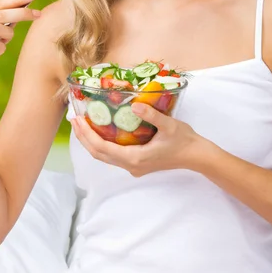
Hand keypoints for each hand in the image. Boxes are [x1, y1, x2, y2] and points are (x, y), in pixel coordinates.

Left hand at [71, 102, 204, 176]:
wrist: (196, 156)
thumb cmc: (183, 140)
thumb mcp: (169, 125)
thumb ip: (151, 115)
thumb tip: (135, 105)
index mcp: (135, 158)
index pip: (102, 148)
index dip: (87, 135)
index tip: (78, 120)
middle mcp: (130, 166)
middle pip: (99, 154)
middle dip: (84, 138)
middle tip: (75, 120)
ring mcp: (133, 167)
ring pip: (105, 156)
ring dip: (92, 141)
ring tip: (83, 125)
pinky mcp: (137, 164)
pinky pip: (114, 156)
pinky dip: (103, 144)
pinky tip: (101, 132)